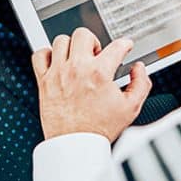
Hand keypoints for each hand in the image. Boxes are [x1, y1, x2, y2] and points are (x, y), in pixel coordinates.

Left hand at [32, 28, 152, 141]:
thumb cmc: (100, 129)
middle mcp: (77, 69)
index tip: (124, 46)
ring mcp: (58, 73)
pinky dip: (47, 55)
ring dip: (71, 47)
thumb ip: (141, 84)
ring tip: (77, 58)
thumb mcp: (131, 108)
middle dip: (93, 41)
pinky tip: (56, 62)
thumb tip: (139, 69)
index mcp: (99, 73)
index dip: (124, 44)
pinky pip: (39, 55)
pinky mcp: (44, 81)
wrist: (76, 146)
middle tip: (96, 54)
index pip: (115, 46)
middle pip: (83, 34)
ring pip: (60, 41)